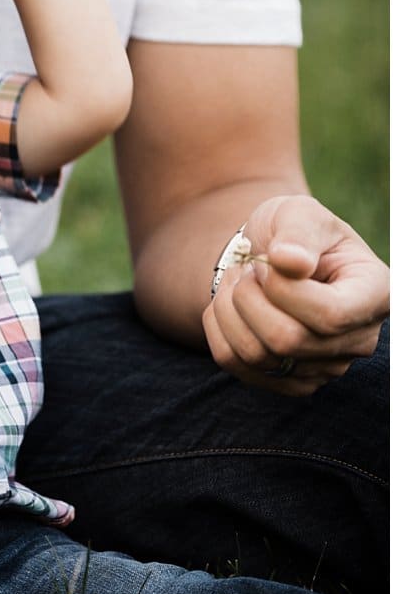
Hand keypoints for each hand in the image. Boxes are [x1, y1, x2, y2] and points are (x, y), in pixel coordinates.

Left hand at [204, 194, 388, 394]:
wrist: (273, 258)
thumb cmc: (293, 233)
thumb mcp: (299, 213)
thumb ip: (298, 233)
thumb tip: (290, 262)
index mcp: (375, 296)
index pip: (329, 315)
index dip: (283, 288)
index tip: (271, 259)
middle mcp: (358, 340)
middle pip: (286, 341)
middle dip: (248, 296)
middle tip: (248, 269)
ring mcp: (324, 367)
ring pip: (255, 355)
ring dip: (228, 309)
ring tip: (238, 282)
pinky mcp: (289, 380)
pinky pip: (234, 364)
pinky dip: (218, 328)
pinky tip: (229, 305)